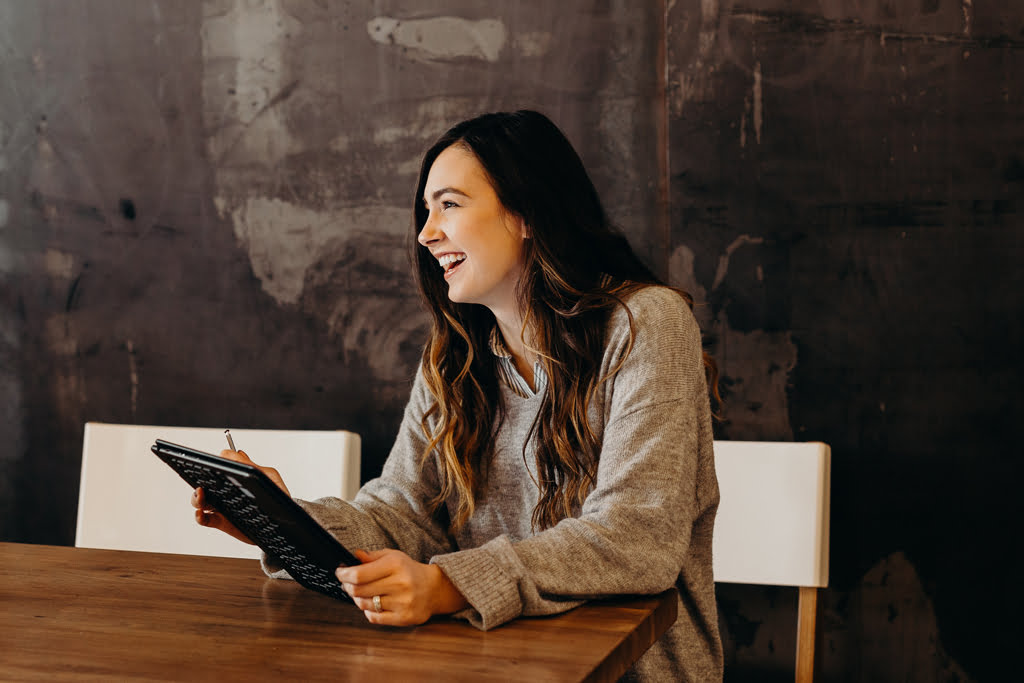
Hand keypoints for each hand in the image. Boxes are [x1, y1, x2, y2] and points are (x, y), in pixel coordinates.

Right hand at [190, 449, 290, 544]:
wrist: (284, 520)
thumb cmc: (277, 495)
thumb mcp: (269, 476)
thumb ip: (252, 465)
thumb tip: (235, 452)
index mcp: (236, 477)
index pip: (218, 468)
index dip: (211, 464)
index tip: (211, 463)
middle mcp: (226, 490)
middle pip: (204, 483)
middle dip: (198, 480)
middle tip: (202, 480)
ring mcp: (222, 506)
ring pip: (200, 501)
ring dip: (196, 497)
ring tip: (201, 494)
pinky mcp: (222, 522)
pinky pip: (204, 519)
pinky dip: (199, 516)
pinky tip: (201, 512)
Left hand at [336, 549, 468, 625]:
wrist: (434, 588)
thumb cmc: (409, 571)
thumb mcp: (393, 556)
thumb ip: (372, 556)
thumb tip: (354, 556)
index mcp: (395, 565)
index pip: (359, 574)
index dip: (344, 575)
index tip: (339, 573)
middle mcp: (400, 584)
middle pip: (358, 590)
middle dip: (347, 586)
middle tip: (347, 583)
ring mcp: (402, 602)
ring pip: (364, 605)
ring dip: (357, 599)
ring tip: (361, 593)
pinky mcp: (404, 618)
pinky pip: (374, 617)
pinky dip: (368, 611)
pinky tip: (372, 604)